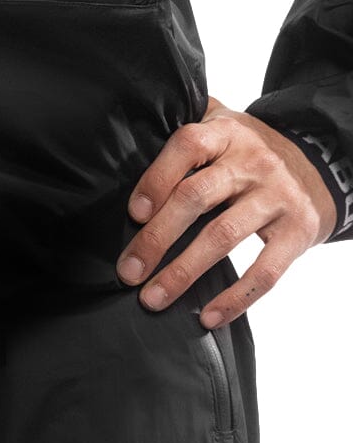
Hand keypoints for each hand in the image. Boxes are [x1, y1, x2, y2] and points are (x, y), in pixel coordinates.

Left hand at [115, 95, 337, 328]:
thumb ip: (182, 135)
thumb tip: (122, 157)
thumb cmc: (248, 151)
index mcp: (225, 134)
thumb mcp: (220, 125)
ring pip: (222, 236)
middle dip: (156, 238)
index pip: (187, 147)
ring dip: (182, 272)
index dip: (156, 179)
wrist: (319, 164)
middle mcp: (252, 162)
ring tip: (152, 298)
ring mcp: (277, 197)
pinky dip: (235, 298)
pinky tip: (207, 317)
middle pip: (195, 198)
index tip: (133, 214)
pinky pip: (265, 271)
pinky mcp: (298, 232)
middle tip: (128, 270)